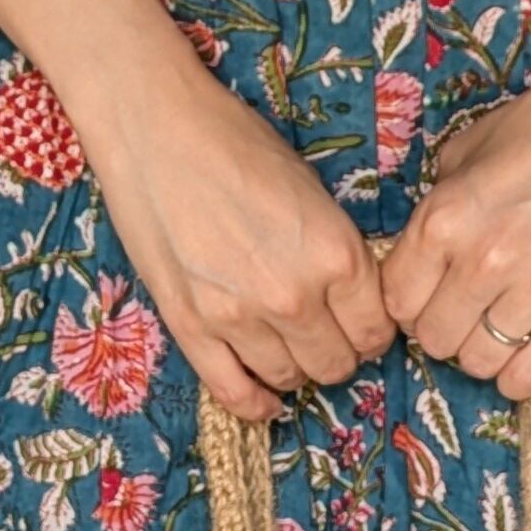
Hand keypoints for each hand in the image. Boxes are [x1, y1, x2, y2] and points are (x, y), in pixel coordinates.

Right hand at [0, 0, 391, 419]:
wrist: (154, 127)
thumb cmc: (235, 142)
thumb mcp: (313, 190)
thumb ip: (338, 251)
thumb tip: (356, 300)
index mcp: (336, 254)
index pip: (376, 331)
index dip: (371, 330)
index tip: (359, 323)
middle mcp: (294, 295)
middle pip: (336, 363)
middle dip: (337, 352)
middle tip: (324, 333)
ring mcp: (239, 318)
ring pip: (289, 379)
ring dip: (296, 370)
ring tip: (288, 347)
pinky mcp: (191, 326)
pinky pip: (233, 392)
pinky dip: (255, 403)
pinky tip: (264, 399)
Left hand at [374, 53, 530, 401]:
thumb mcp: (462, 154)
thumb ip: (435, 210)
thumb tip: (421, 258)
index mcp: (445, 219)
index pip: (396, 300)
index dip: (408, 299)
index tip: (425, 290)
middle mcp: (485, 260)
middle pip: (435, 339)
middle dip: (440, 327)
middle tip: (461, 306)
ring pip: (479, 362)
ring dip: (480, 349)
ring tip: (494, 323)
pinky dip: (517, 374)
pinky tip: (521, 350)